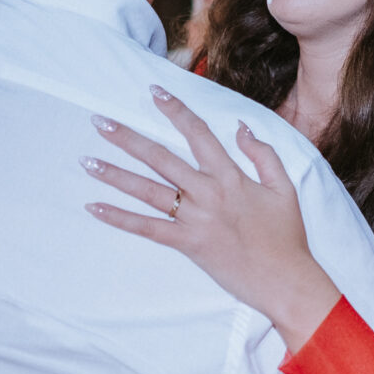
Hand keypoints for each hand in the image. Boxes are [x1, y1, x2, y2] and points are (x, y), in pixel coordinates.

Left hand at [85, 86, 342, 350]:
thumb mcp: (285, 188)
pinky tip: (95, 207)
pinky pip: (147, 229)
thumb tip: (241, 128)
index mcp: (231, 176)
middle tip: (99, 122)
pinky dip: (119, 218)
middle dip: (128, 138)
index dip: (175, 110)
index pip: (198, 133)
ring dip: (115, 175)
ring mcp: (195, 219)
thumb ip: (263, 154)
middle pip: (160, 157)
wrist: (285, 280)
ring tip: (87, 161)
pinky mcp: (187, 244)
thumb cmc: (287, 236)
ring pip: (147, 190)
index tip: (154, 92)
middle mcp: (208, 192)